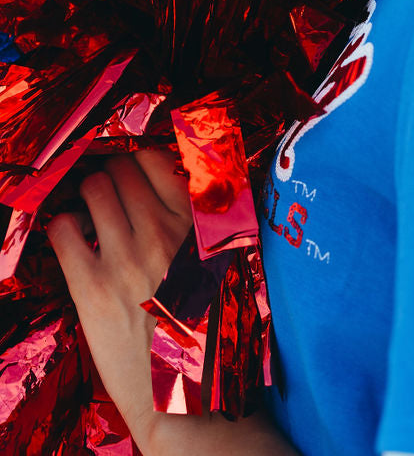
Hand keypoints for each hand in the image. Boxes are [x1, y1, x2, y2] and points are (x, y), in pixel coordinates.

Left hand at [47, 147, 192, 447]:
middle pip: (121, 169)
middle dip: (110, 180)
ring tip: (91, 221)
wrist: (177, 389)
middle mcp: (164, 235)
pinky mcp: (93, 289)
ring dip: (87, 200)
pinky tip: (76, 246)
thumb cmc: (196, 322)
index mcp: (197, 226)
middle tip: (109, 202)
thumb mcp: (214, 261)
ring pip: (93, 189)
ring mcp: (128, 260)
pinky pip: (63, 229)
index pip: (157, 159)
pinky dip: (64, 229)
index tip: (132, 178)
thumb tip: (169, 177)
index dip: (138, 164)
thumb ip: (197, 219)